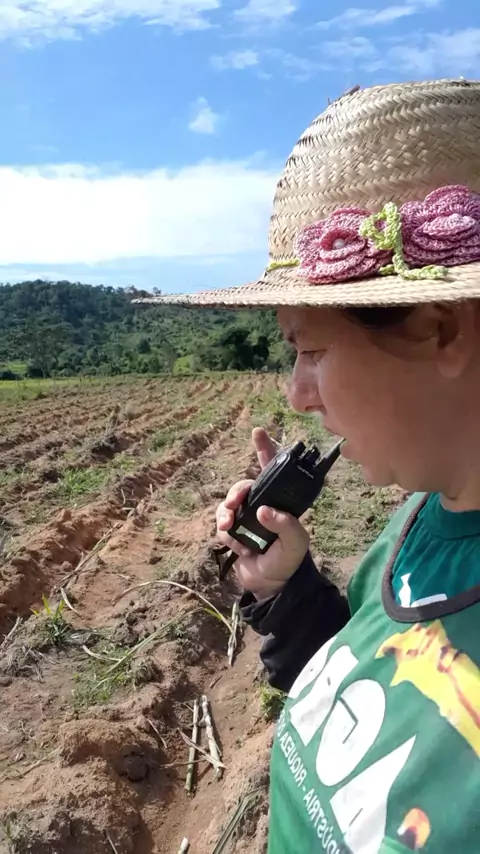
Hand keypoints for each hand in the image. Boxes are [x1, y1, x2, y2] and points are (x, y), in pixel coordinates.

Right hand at [216, 427, 309, 599]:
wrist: (271, 586)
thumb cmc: (290, 560)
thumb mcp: (296, 543)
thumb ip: (286, 524)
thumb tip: (263, 510)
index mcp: (280, 501)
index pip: (273, 471)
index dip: (265, 449)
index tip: (258, 432)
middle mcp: (261, 505)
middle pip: (243, 486)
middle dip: (236, 492)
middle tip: (235, 503)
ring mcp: (245, 518)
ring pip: (228, 504)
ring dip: (226, 514)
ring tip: (229, 528)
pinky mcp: (233, 532)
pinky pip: (222, 525)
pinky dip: (228, 535)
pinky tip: (240, 549)